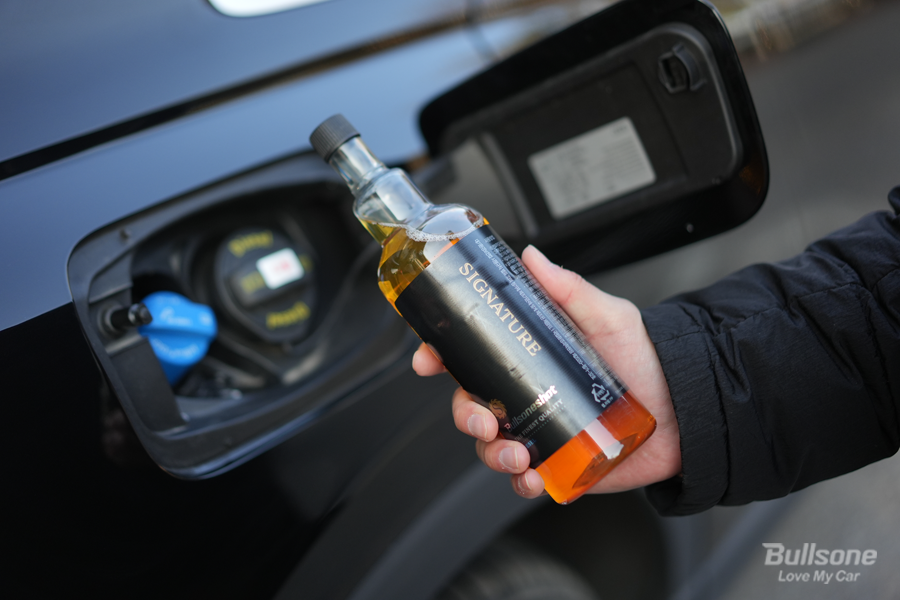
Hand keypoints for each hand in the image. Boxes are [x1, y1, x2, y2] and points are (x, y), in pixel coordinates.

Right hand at [412, 245, 680, 497]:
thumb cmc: (647, 359)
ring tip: (517, 453)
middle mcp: (528, 394)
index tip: (428, 360)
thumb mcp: (606, 316)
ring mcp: (542, 430)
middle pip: (472, 405)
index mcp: (529, 357)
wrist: (689, 408)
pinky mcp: (560, 464)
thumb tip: (532, 256)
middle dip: (465, 415)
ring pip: (492, 446)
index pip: (472, 355)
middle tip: (481, 420)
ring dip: (492, 453)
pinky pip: (526, 479)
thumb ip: (568, 289)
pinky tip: (532, 476)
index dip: (441, 357)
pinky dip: (521, 482)